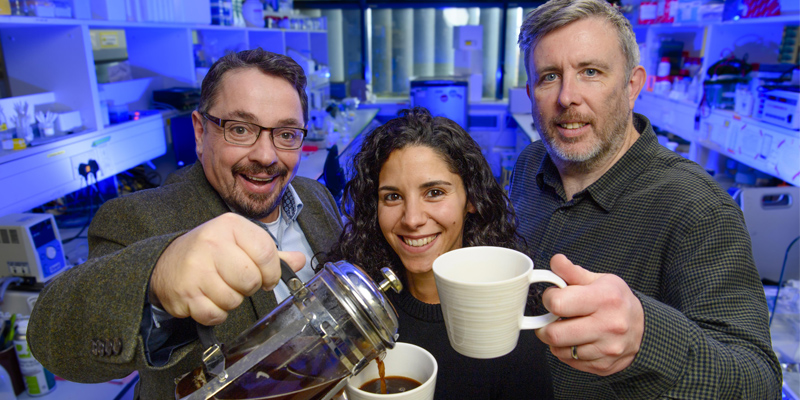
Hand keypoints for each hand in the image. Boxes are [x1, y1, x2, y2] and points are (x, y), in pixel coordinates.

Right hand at [149, 213, 305, 325]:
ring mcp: (195, 268)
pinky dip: (216, 314)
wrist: (166, 262)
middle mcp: (211, 243)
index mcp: (230, 226)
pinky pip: (215, 315)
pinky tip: (209, 299)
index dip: (272, 272)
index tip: (267, 278)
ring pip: (233, 299)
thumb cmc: (210, 252)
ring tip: (220, 288)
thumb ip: (271, 253)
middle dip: (250, 287)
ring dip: (231, 301)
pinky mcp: (184, 293)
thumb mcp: (240, 242)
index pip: (266, 252)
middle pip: (250, 279)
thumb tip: (300, 260)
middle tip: (239, 282)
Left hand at [535, 254, 643, 375]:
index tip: (553, 298)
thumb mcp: (600, 280)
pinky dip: (566, 352)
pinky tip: (575, 341)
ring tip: (564, 329)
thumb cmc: (618, 301)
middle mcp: (608, 325)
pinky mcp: (604, 366)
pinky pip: (570, 362)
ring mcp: (607, 349)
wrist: (644, 329)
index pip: (558, 304)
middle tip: (549, 319)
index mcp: (605, 299)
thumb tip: (556, 260)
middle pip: (555, 334)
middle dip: (544, 326)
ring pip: (560, 350)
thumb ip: (573, 272)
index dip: (549, 299)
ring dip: (555, 341)